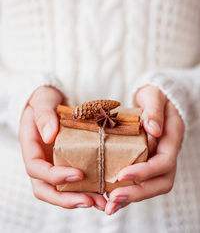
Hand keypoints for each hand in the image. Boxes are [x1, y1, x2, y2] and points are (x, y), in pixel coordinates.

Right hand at [18, 86, 105, 210]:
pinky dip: (87, 189)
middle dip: (67, 199)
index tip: (78, 174)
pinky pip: (73, 181)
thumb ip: (44, 116)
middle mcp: (40, 161)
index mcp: (31, 147)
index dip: (55, 176)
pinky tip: (104, 192)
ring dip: (80, 199)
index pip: (37, 169)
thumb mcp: (43, 102)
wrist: (51, 102)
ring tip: (102, 203)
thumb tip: (50, 135)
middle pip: (47, 189)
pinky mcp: (66, 163)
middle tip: (91, 201)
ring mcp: (52, 164)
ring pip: (61, 190)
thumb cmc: (44, 101)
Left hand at [105, 85, 183, 214]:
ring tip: (109, 205)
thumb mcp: (153, 96)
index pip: (164, 162)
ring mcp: (158, 159)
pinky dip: (128, 190)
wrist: (155, 100)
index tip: (122, 175)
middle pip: (160, 182)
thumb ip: (154, 111)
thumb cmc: (155, 96)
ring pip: (151, 186)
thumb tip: (153, 130)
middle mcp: (167, 153)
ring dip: (131, 197)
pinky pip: (141, 180)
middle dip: (137, 193)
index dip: (145, 171)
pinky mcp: (148, 161)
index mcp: (171, 138)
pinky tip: (110, 196)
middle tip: (113, 199)